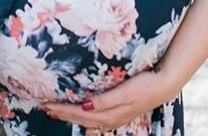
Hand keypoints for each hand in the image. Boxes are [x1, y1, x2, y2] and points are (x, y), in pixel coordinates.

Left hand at [42, 66, 177, 131]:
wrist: (162, 86)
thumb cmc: (143, 86)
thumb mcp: (124, 92)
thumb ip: (104, 101)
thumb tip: (85, 108)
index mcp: (108, 115)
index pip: (79, 113)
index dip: (62, 109)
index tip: (47, 104)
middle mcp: (109, 120)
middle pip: (80, 119)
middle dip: (62, 114)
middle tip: (45, 107)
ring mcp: (114, 119)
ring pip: (86, 121)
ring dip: (70, 116)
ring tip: (57, 112)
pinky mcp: (118, 114)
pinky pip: (95, 121)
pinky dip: (83, 118)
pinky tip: (81, 118)